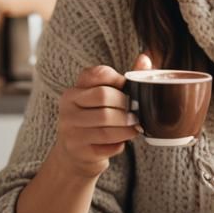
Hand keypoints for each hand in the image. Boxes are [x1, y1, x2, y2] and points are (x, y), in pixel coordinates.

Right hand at [54, 53, 151, 178]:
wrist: (75, 154)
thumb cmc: (94, 120)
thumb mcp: (103, 99)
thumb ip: (123, 80)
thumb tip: (146, 58)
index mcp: (74, 90)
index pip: (97, 74)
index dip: (117, 79)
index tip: (126, 88)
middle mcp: (67, 107)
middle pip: (104, 96)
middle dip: (125, 105)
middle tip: (135, 113)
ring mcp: (70, 129)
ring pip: (107, 125)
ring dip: (127, 128)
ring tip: (134, 127)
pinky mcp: (78, 149)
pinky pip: (106, 145)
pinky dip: (119, 144)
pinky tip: (121, 141)